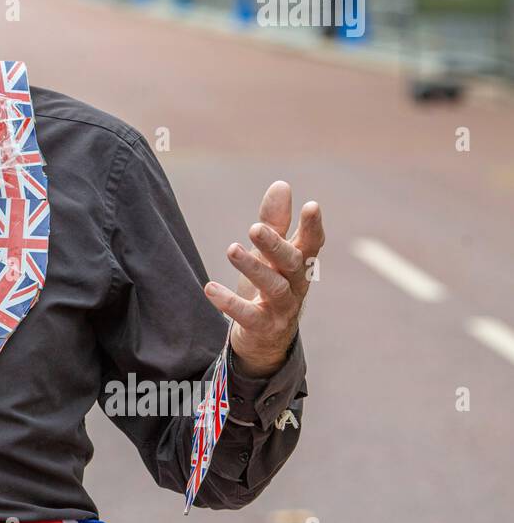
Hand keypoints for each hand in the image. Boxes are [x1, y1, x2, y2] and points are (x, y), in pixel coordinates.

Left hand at [203, 181, 324, 377]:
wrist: (264, 338)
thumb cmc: (269, 285)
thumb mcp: (270, 254)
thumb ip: (275, 222)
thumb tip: (282, 184)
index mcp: (299, 264)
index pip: (312, 243)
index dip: (313, 226)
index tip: (312, 205)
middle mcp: (296, 285)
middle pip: (292, 262)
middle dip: (276, 244)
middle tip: (255, 228)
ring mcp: (282, 308)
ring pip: (274, 287)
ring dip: (253, 268)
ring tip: (231, 249)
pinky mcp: (264, 327)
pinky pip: (250, 316)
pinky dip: (230, 303)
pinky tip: (210, 288)